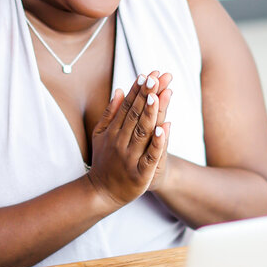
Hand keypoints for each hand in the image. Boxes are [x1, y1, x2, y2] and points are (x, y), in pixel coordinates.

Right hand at [87, 71, 169, 208]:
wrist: (101, 192)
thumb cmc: (104, 161)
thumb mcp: (101, 134)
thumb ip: (110, 112)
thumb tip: (119, 90)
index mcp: (113, 131)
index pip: (127, 106)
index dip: (137, 90)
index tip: (147, 74)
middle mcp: (120, 141)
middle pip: (136, 115)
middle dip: (147, 94)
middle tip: (157, 77)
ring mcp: (130, 157)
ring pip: (143, 131)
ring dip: (152, 112)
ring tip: (159, 94)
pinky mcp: (141, 173)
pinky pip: (151, 156)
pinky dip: (158, 142)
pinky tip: (165, 128)